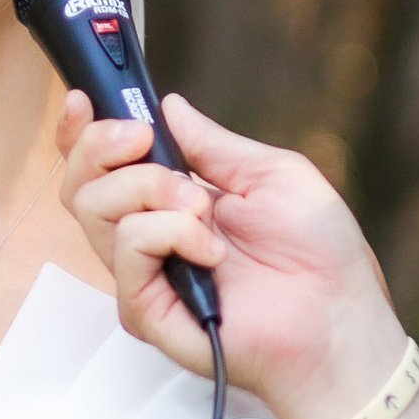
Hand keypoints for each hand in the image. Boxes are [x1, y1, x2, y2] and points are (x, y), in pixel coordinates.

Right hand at [55, 90, 407, 418]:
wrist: (338, 319)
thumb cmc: (320, 256)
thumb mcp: (271, 174)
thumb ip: (212, 144)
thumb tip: (168, 106)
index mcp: (174, 203)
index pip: (104, 167)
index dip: (82, 132)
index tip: (83, 100)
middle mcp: (151, 239)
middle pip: (80, 184)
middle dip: (106, 146)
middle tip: (148, 143)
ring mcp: (145, 275)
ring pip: (94, 209)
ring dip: (149, 187)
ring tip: (204, 208)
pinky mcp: (146, 310)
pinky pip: (126, 248)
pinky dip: (170, 233)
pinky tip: (211, 254)